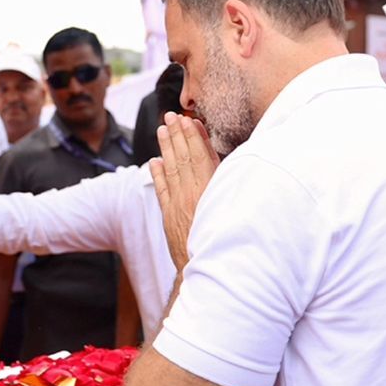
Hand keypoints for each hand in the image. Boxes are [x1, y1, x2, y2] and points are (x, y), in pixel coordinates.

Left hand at [149, 112, 219, 271]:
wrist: (209, 268)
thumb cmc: (228, 238)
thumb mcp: (231, 205)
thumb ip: (224, 182)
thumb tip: (222, 161)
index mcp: (209, 189)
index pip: (199, 155)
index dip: (192, 136)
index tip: (187, 120)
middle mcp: (192, 193)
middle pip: (183, 158)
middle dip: (176, 135)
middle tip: (169, 116)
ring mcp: (178, 204)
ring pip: (170, 169)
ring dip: (166, 148)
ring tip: (161, 130)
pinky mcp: (169, 216)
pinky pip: (161, 190)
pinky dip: (157, 174)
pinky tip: (154, 162)